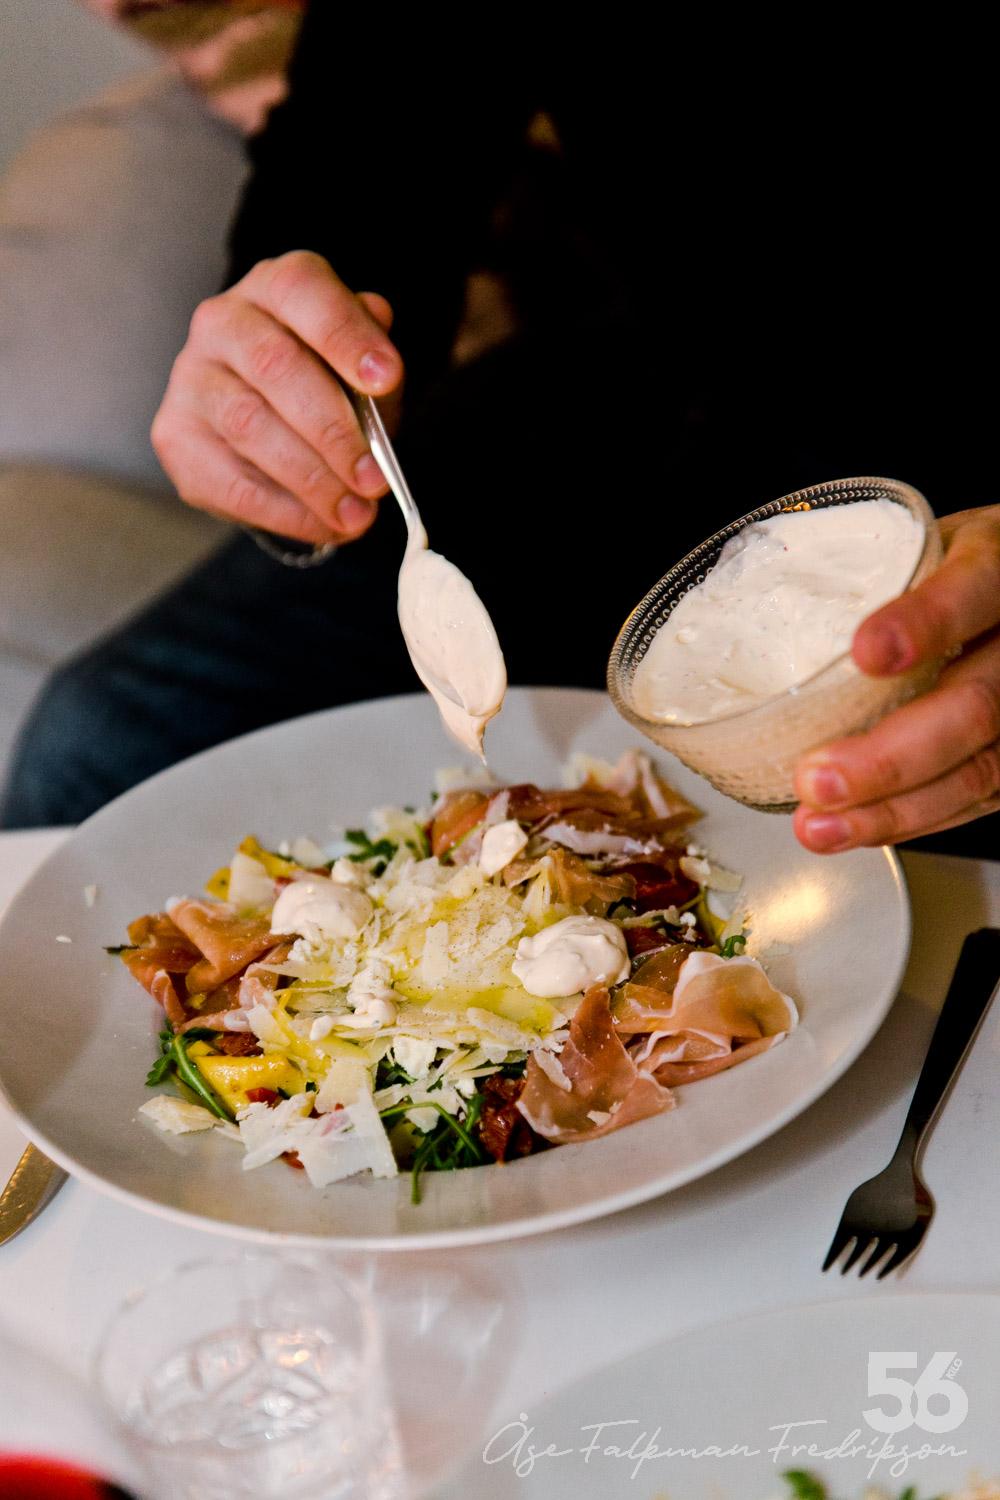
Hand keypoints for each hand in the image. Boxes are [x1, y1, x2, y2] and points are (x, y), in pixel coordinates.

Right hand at [152, 251, 402, 544]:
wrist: (274, 420)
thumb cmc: (327, 384)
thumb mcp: (362, 369)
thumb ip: (374, 368)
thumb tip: (383, 374)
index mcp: (275, 288)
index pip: (303, 293)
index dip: (346, 336)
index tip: (387, 379)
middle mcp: (222, 321)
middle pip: (275, 365)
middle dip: (333, 430)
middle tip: (375, 478)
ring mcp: (190, 376)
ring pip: (249, 425)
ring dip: (312, 479)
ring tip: (357, 514)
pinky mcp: (174, 435)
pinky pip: (230, 481)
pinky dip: (285, 511)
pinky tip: (324, 525)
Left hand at [792, 505, 999, 850]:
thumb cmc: (942, 567)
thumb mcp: (911, 547)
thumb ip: (868, 581)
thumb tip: (764, 617)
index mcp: (998, 570)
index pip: (974, 591)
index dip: (923, 624)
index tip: (867, 651)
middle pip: (975, 706)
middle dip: (891, 757)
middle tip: (818, 778)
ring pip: (978, 771)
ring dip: (892, 810)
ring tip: (821, 825)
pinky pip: (975, 800)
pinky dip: (908, 820)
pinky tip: (856, 829)